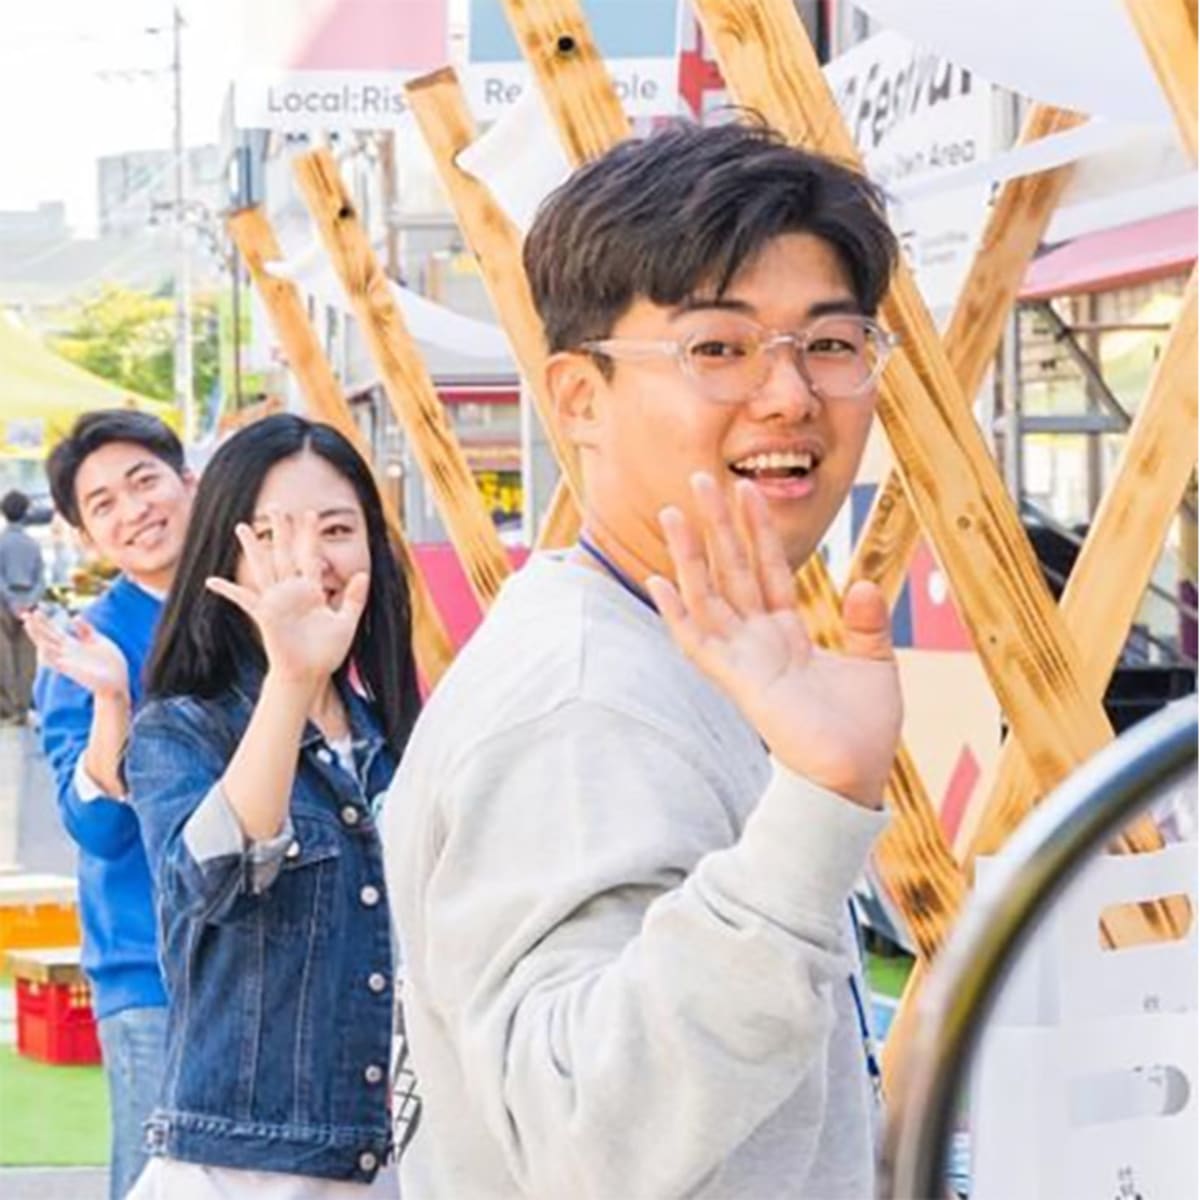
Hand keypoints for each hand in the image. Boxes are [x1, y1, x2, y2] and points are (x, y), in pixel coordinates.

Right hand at [21, 609, 129, 700]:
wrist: (117, 681)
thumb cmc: (108, 662)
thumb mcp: (97, 640)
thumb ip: (85, 630)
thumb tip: (75, 616)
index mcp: (73, 644)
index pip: (54, 630)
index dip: (45, 621)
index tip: (36, 610)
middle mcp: (67, 652)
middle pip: (47, 637)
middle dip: (36, 626)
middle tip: (24, 614)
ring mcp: (67, 661)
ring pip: (47, 647)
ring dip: (38, 637)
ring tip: (28, 625)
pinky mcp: (71, 670)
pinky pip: (56, 662)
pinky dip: (49, 655)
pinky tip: (42, 645)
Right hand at [206, 508, 367, 688]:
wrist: (310, 674)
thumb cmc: (326, 651)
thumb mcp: (346, 622)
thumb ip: (354, 598)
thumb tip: (363, 573)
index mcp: (312, 590)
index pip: (310, 555)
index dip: (310, 535)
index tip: (310, 513)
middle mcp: (292, 591)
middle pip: (285, 553)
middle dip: (281, 530)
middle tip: (276, 506)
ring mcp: (276, 601)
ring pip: (263, 566)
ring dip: (253, 547)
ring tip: (242, 526)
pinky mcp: (264, 614)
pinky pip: (244, 599)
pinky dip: (228, 590)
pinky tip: (211, 581)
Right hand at [645, 474, 901, 808]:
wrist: (854, 774)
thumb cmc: (863, 731)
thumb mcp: (875, 666)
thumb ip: (867, 624)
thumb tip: (865, 582)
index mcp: (789, 633)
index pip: (768, 569)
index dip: (758, 531)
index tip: (748, 489)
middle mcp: (759, 640)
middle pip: (732, 570)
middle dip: (717, 525)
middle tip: (700, 478)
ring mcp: (743, 659)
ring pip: (708, 595)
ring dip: (689, 554)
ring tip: (672, 512)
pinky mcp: (736, 681)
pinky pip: (696, 642)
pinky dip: (675, 613)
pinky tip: (654, 581)